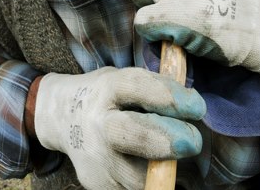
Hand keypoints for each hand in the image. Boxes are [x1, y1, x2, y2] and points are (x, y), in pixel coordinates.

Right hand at [33, 67, 204, 189]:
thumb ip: (154, 90)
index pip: (139, 88)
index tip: (197, 107)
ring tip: (175, 158)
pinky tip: (154, 169)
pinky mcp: (97, 184)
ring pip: (139, 176)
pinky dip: (152, 181)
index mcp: (107, 89)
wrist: (62, 118)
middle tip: (193, 142)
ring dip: (165, 169)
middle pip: (133, 134)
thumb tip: (195, 108)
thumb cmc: (106, 98)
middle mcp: (98, 123)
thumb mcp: (122, 79)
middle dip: (169, 141)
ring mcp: (96, 158)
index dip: (172, 98)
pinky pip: (134, 189)